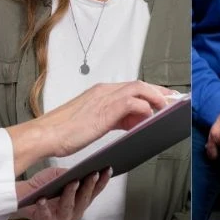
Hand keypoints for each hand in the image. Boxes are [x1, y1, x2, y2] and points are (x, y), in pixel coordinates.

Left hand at [13, 167, 111, 219]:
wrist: (22, 195)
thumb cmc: (43, 185)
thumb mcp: (58, 175)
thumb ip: (69, 174)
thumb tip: (79, 171)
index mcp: (80, 201)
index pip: (94, 192)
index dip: (102, 181)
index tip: (107, 169)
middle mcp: (73, 212)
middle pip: (84, 201)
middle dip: (89, 187)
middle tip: (92, 174)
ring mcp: (61, 219)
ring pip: (69, 208)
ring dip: (70, 195)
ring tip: (71, 183)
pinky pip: (46, 215)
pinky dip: (44, 207)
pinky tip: (42, 199)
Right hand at [32, 81, 171, 158]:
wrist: (45, 134)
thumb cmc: (64, 132)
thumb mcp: (94, 122)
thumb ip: (114, 119)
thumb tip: (133, 122)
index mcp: (100, 91)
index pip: (132, 86)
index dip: (151, 91)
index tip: (164, 97)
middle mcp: (104, 90)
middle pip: (140, 84)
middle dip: (159, 92)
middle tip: (174, 100)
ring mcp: (105, 97)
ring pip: (139, 88)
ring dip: (156, 98)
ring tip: (166, 109)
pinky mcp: (105, 109)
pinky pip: (133, 102)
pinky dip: (144, 108)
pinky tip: (149, 118)